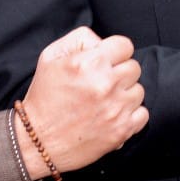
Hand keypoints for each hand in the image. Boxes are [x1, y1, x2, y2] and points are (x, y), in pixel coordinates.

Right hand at [18, 26, 147, 173]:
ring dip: (124, 95)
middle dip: (119, 74)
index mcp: (90, 63)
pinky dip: (130, 116)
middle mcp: (106, 84)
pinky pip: (142, 114)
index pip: (125, 46)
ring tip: (103, 102)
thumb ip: (80, 39)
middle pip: (134, 68)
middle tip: (100, 85)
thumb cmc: (43, 97)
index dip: (114, 53)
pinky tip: (111, 116)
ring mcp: (116, 108)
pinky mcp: (122, 130)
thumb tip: (102, 41)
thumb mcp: (51, 57)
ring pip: (139, 91)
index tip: (105, 64)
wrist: (37, 141)